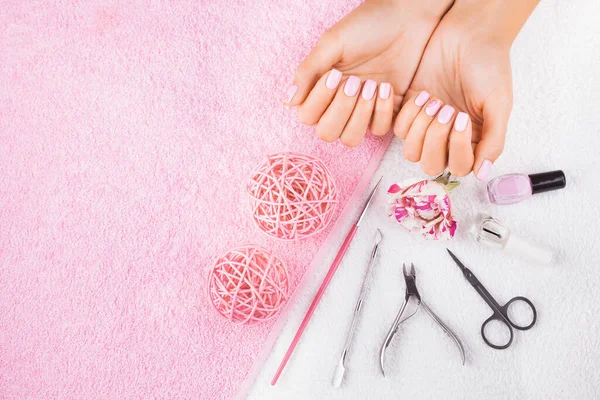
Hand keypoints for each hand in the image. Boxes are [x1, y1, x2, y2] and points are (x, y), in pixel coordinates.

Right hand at [284, 0, 451, 145]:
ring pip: (350, 138)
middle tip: (355, 83)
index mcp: (321, 87)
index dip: (319, 101)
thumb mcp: (333, 42)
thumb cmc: (367, 25)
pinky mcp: (386, 111)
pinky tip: (387, 86)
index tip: (335, 75)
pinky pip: (378, 130)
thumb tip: (288, 102)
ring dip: (360, 116)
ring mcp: (362, 110)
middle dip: (340, 110)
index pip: (307, 116)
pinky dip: (382, 112)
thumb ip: (309, 71)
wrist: (408, 18)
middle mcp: (338, 103)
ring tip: (372, 86)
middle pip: (327, 133)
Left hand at [394, 0, 537, 178]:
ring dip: (421, 128)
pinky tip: (423, 93)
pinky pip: (398, 129)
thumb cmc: (488, 67)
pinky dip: (409, 114)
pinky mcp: (409, 112)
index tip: (463, 118)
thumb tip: (482, 174)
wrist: (467, 35)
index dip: (457, 149)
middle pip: (431, 164)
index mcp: (473, 141)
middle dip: (436, 139)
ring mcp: (427, 127)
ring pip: (411, 152)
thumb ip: (493, 141)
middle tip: (447, 108)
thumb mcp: (498, 104)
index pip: (460, 167)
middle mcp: (448, 139)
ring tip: (434, 100)